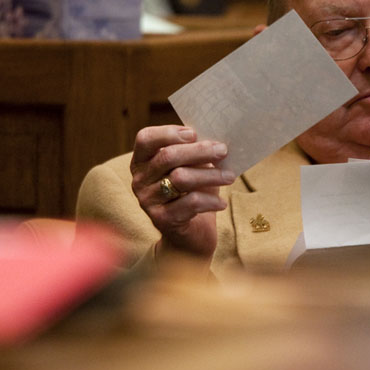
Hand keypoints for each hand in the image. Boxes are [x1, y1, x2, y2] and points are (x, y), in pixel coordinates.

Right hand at [130, 125, 234, 256]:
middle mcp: (140, 180)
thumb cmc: (193, 194)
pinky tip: (222, 203)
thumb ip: (196, 153)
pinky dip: (210, 200)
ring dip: (210, 175)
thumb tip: (216, 139)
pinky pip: (190, 203)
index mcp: (142, 161)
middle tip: (223, 150)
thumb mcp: (193, 169)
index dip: (168, 132)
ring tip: (230, 176)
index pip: (145, 138)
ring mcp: (147, 200)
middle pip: (167, 156)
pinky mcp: (161, 219)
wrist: (190, 236)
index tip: (194, 133)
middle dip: (199, 151)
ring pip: (180, 178)